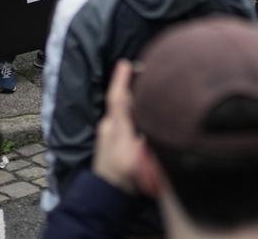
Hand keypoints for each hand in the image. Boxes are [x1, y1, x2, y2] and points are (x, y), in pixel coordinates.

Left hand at [92, 60, 141, 193]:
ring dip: (134, 99)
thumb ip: (141, 138)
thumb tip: (150, 121)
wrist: (107, 195)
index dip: (121, 80)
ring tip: (149, 88)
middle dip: (131, 85)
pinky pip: (126, 120)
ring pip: (124, 110)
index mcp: (114, 126)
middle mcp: (110, 127)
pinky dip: (134, 112)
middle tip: (145, 71)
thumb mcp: (132, 155)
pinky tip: (144, 112)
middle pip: (122, 101)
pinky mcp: (116, 143)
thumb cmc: (120, 175)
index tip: (125, 63)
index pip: (117, 97)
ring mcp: (112, 135)